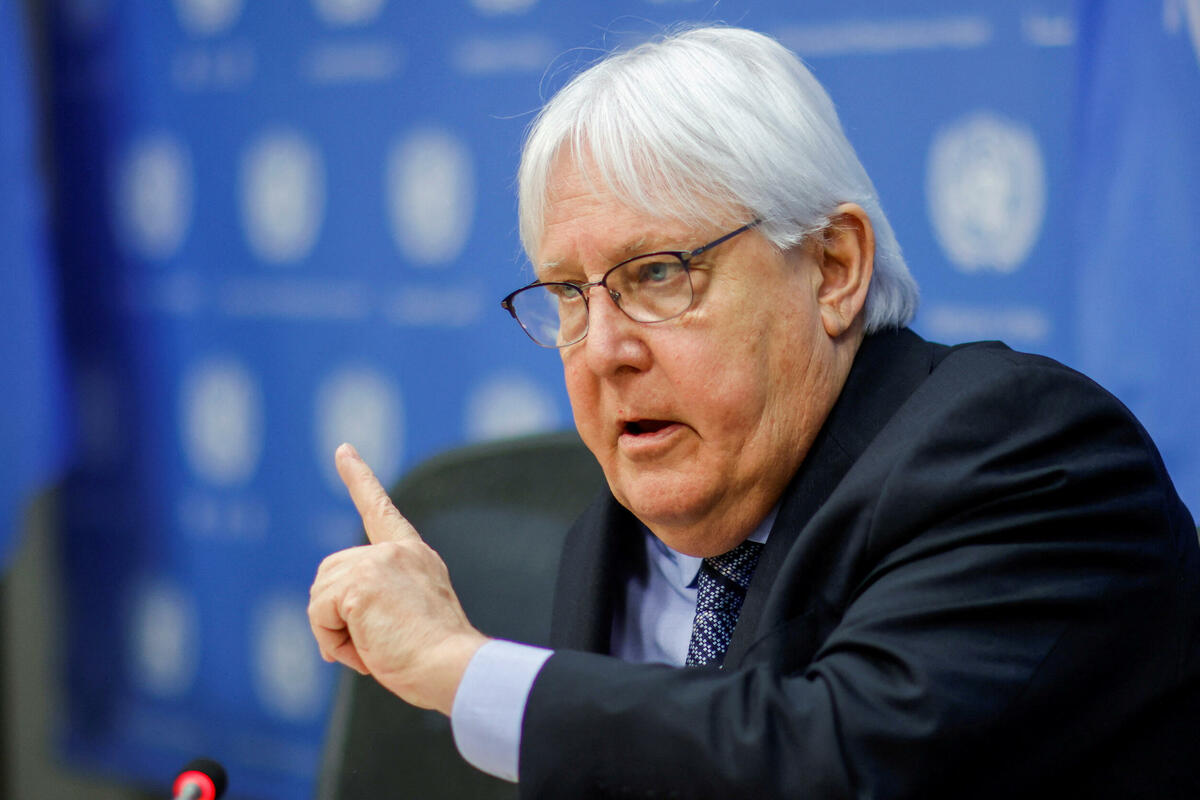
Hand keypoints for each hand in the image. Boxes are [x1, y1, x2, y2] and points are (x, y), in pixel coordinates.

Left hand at [308, 443, 488, 714]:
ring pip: (321, 597)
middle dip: (337, 615)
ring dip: (335, 632)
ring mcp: (377, 564)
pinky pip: (319, 615)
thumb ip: (382, 597)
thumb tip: (335, 613)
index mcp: (414, 555)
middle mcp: (395, 552)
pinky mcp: (360, 585)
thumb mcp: (412, 615)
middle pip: (330, 574)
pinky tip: (365, 650)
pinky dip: (331, 641)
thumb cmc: (439, 659)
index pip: (381, 510)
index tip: (343, 450)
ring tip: (375, 648)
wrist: (455, 668)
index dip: (359, 478)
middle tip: (374, 644)